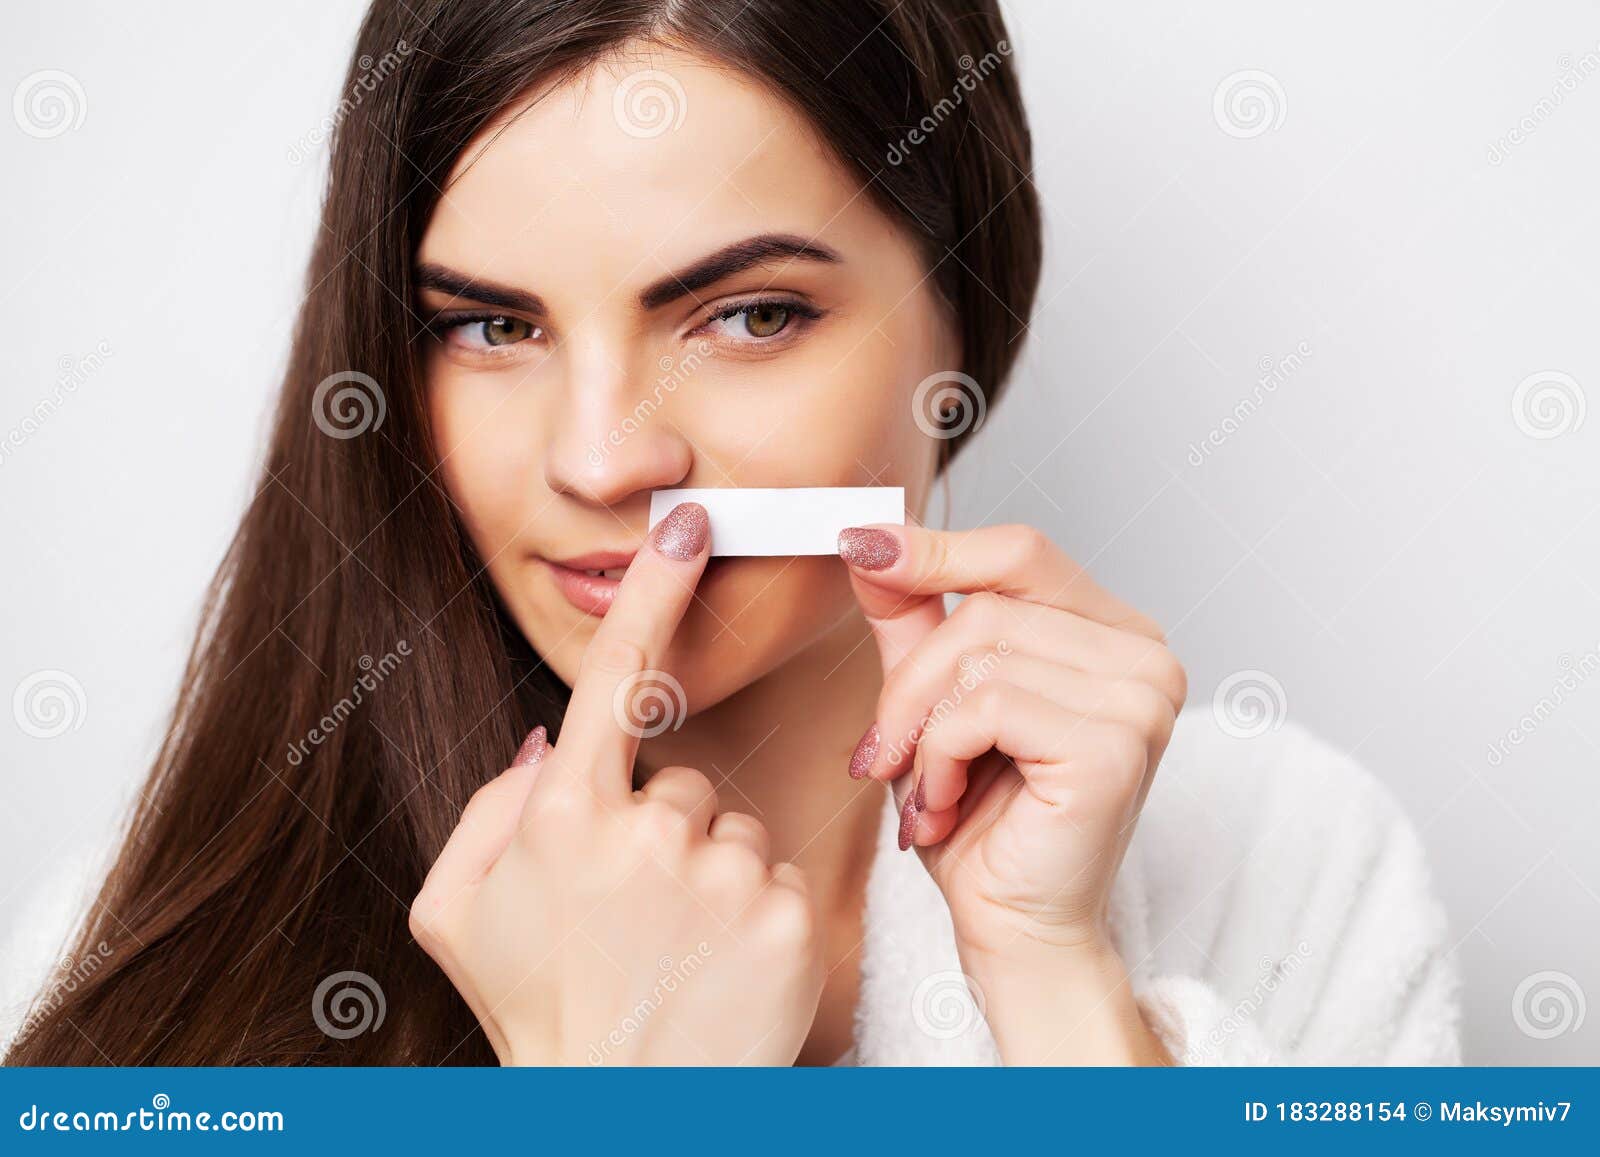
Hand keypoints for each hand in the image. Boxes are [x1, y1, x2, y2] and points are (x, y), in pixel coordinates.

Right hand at [411, 503, 823, 1065]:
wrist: (626, 1113)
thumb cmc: (536, 1013)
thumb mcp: (457, 913)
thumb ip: (490, 806)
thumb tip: (551, 734)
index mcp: (565, 815)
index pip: (616, 674)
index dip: (655, 592)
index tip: (690, 524)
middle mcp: (649, 832)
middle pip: (684, 781)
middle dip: (665, 828)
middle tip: (635, 913)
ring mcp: (726, 876)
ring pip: (735, 829)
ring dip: (712, 871)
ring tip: (676, 948)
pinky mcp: (789, 918)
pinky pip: (778, 876)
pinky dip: (754, 913)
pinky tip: (720, 967)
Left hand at [839, 522, 1184, 1062]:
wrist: (1013, 928)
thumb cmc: (984, 825)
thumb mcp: (935, 703)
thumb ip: (914, 619)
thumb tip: (870, 541)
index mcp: (1113, 633)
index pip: (1022, 551)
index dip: (937, 548)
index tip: (859, 546)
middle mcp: (1144, 655)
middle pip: (986, 604)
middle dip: (910, 681)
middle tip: (884, 752)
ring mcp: (1141, 696)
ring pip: (979, 652)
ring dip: (920, 728)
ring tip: (923, 789)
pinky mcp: (1116, 743)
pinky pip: (985, 706)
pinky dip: (940, 756)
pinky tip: (945, 805)